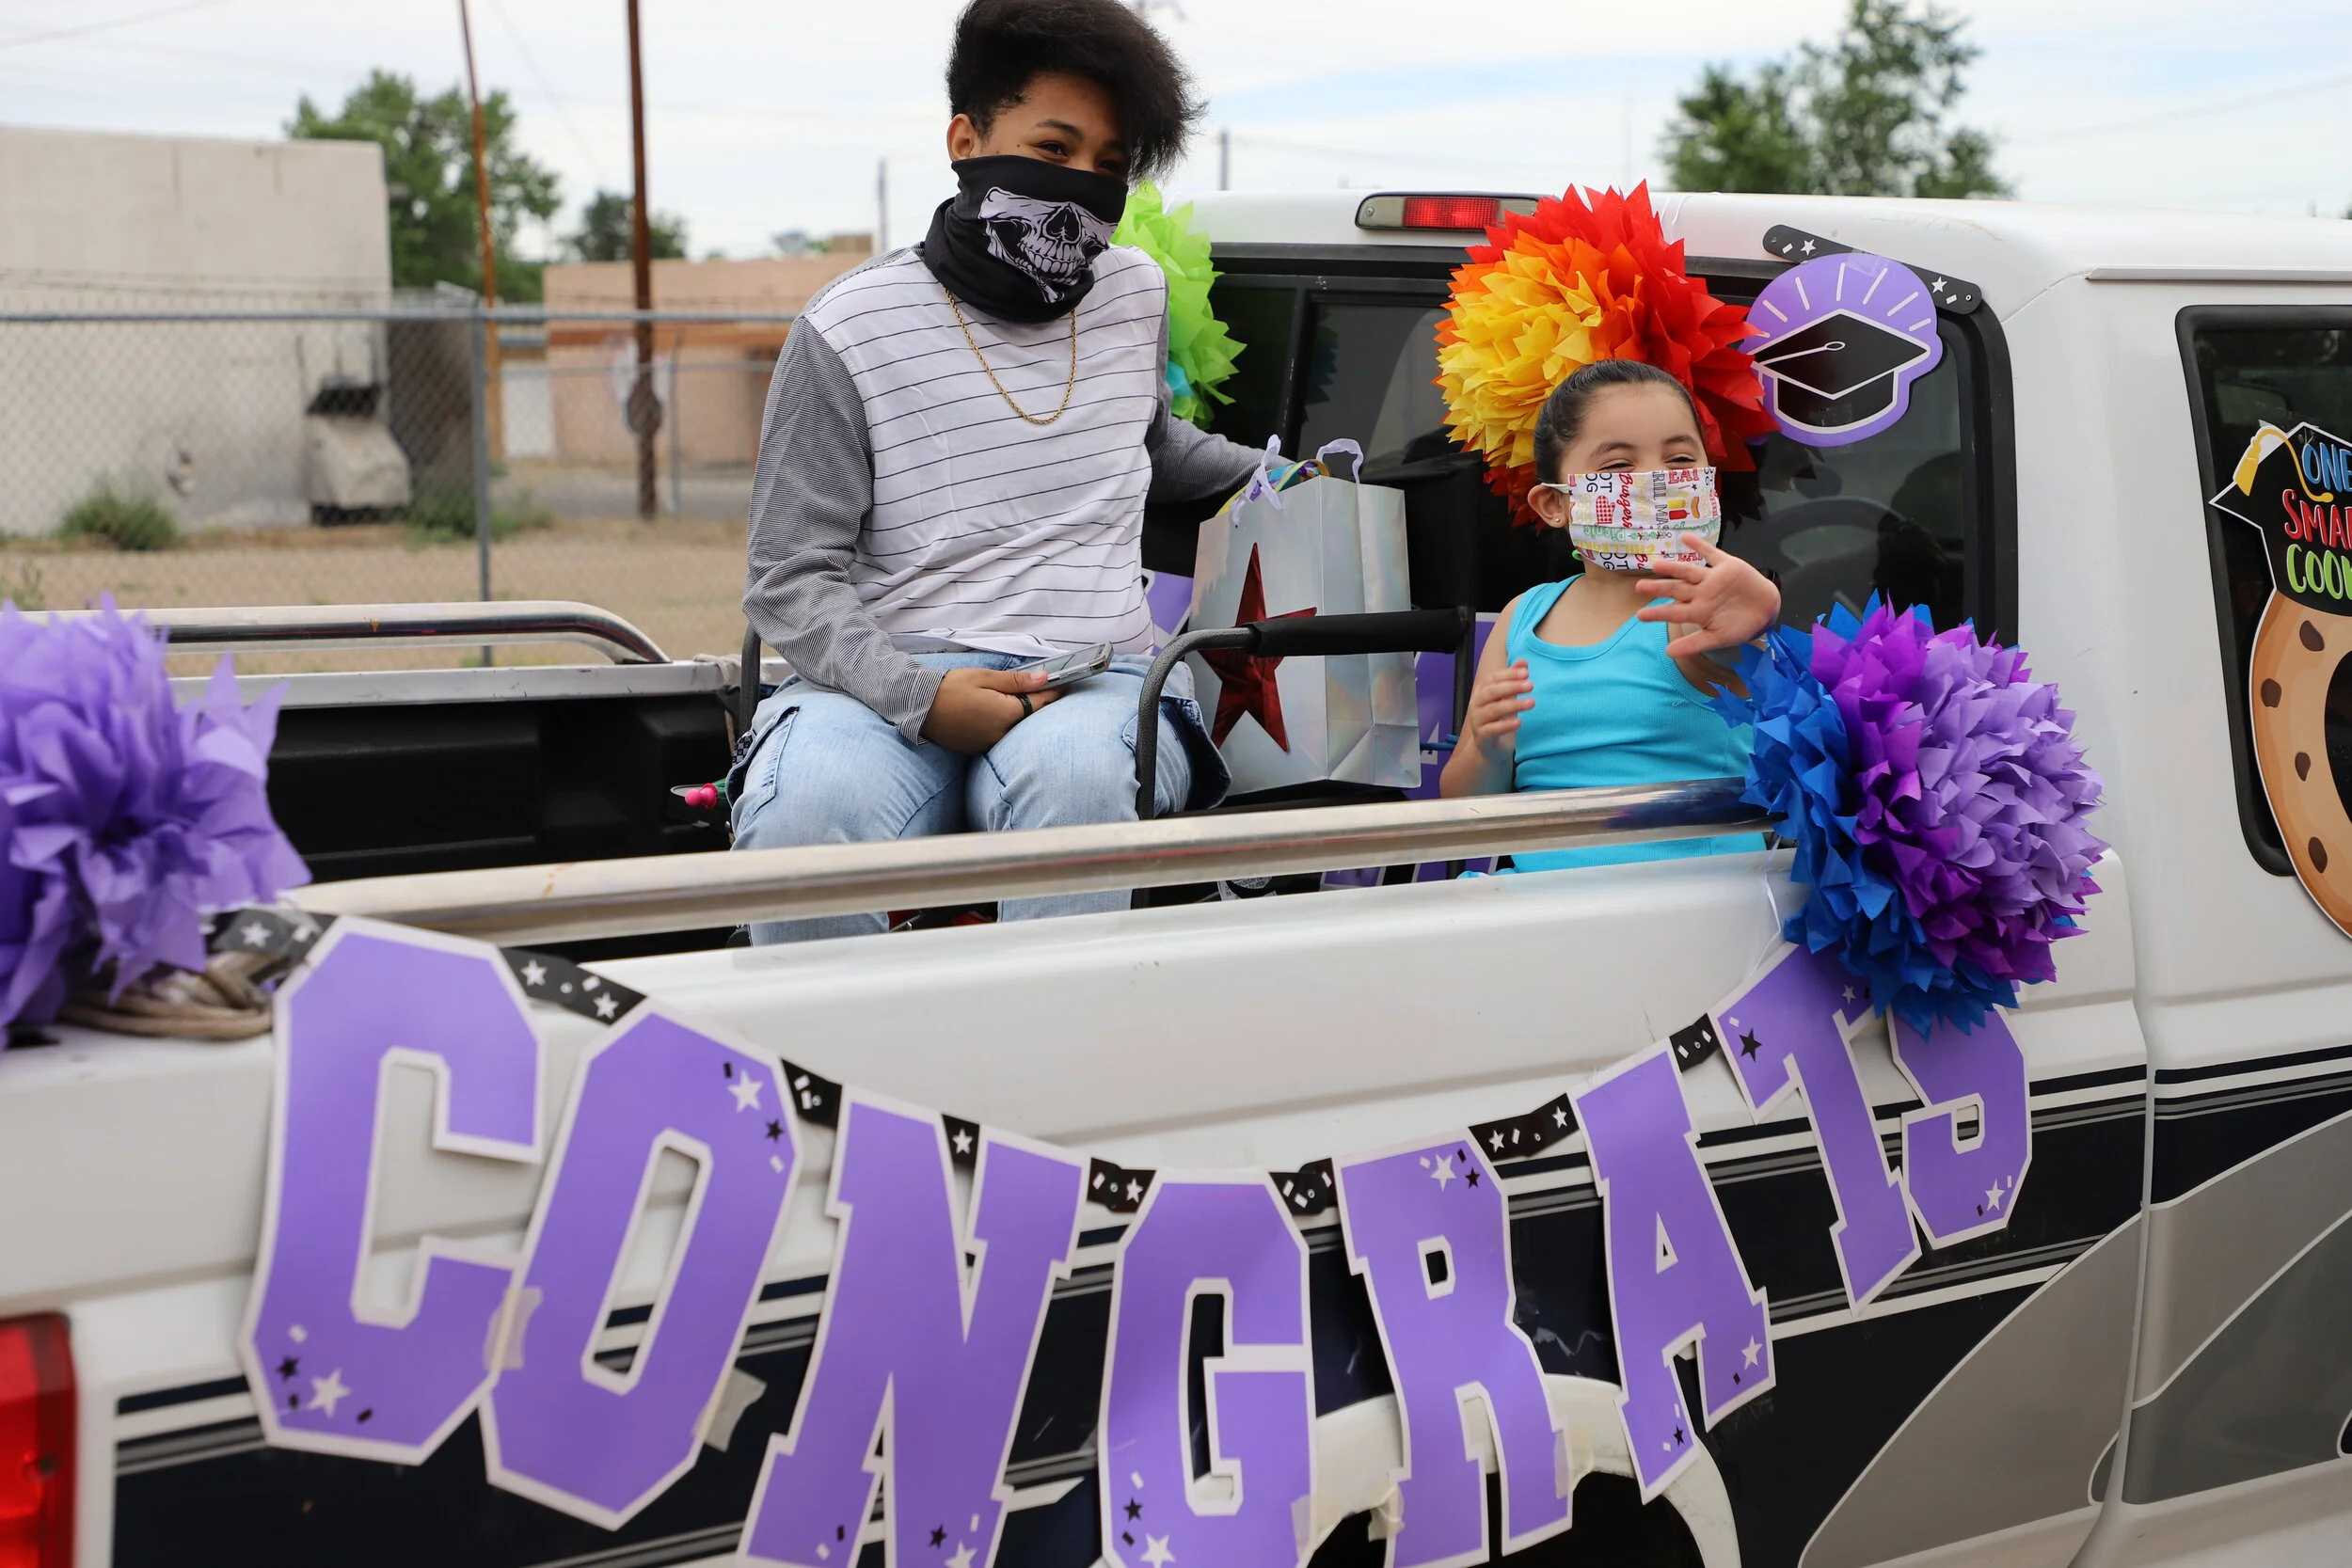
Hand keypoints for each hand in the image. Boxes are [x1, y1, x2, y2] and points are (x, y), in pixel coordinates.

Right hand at [919, 666, 1060, 754]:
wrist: (919, 706)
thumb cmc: (951, 687)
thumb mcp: (985, 677)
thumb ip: (1017, 681)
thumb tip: (1045, 679)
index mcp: (1006, 713)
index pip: (1041, 704)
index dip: (1054, 693)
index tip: (1065, 683)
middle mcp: (1001, 734)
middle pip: (1030, 719)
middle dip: (1040, 705)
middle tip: (1049, 690)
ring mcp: (989, 744)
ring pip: (1016, 730)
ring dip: (1023, 716)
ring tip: (1027, 701)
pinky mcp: (979, 748)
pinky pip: (1001, 737)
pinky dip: (1007, 726)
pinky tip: (1004, 715)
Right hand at [1462, 658, 1532, 763]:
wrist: (1490, 749)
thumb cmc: (1499, 720)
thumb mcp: (1507, 699)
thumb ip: (1513, 681)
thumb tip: (1524, 662)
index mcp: (1482, 692)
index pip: (1493, 679)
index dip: (1508, 674)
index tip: (1526, 672)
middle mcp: (1476, 705)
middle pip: (1492, 692)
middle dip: (1511, 686)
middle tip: (1531, 685)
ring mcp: (1477, 721)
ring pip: (1494, 710)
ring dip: (1514, 705)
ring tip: (1532, 702)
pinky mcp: (1482, 737)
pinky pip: (1493, 729)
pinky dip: (1506, 725)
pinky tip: (1519, 722)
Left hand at [1635, 535, 1781, 655]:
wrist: (1767, 610)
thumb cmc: (1740, 626)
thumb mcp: (1717, 638)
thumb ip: (1694, 644)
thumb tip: (1669, 653)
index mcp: (1698, 611)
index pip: (1674, 612)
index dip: (1658, 613)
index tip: (1640, 615)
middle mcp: (1701, 593)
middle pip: (1676, 589)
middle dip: (1659, 587)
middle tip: (1640, 586)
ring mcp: (1712, 578)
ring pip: (1689, 571)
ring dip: (1673, 567)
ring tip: (1656, 564)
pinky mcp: (1726, 565)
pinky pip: (1711, 554)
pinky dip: (1699, 546)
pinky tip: (1685, 538)